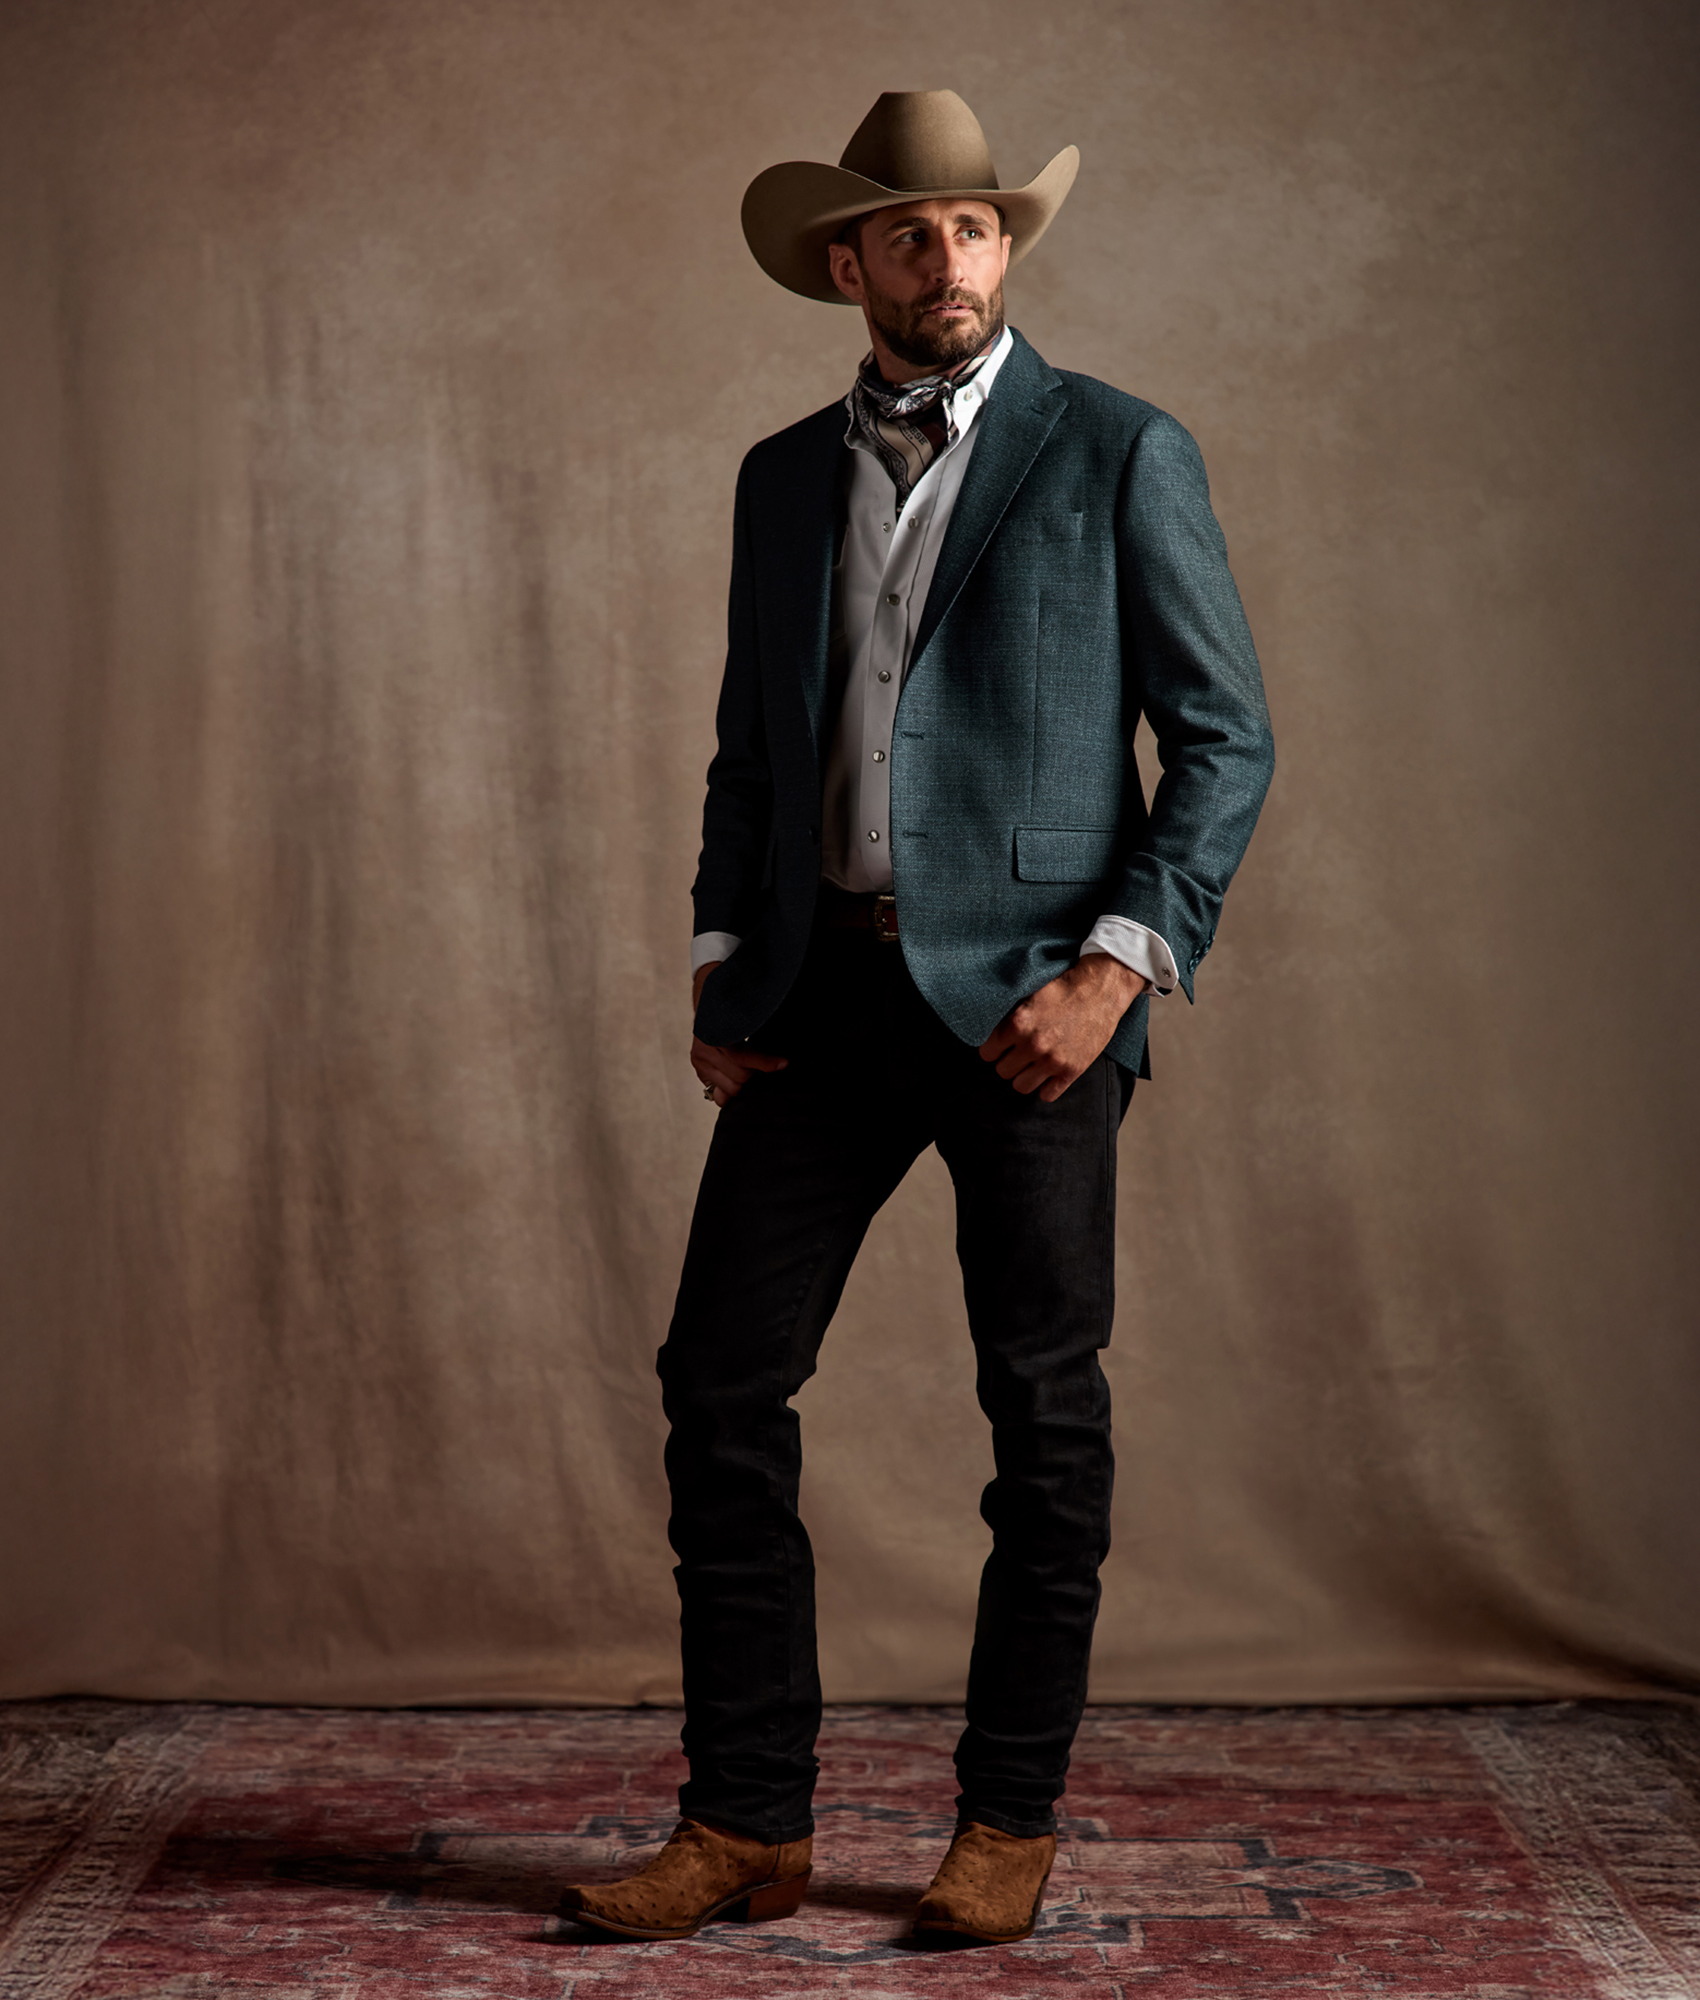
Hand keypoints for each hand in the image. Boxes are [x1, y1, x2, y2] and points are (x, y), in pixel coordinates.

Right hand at [691, 960, 786, 1107]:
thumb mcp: (747, 1019)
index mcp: (715, 1033)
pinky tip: (735, 1079)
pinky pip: (719, 1094)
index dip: (765, 1062)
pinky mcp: (698, 1070)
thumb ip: (757, 1042)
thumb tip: (778, 1059)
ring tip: (747, 1068)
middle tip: (761, 1063)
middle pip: (739, 1077)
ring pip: (730, 1088)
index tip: (783, 1063)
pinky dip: (731, 1089)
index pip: (742, 1057)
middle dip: (753, 1073)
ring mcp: (699, 1061)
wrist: (711, 1004)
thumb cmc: (735, 1012)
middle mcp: (704, 1048)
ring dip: (742, 1082)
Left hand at [978, 953, 1148, 1102]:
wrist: (1102, 990)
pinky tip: (1048, 1074)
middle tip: (1017, 1053)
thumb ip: (1009, 1015)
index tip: (999, 1046)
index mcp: (1018, 1023)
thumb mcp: (1030, 994)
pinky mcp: (1072, 1070)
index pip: (987, 1052)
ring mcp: (1053, 1060)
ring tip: (1030, 1064)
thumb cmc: (1065, 988)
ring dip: (1023, 1076)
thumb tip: (988, 1028)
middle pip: (1002, 1071)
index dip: (992, 1048)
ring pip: (1020, 1086)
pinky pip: (1047, 1095)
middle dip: (1007, 1061)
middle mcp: (1033, 1045)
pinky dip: (1045, 1087)